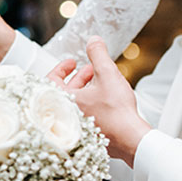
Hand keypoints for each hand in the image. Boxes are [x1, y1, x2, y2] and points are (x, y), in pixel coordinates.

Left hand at [52, 38, 149, 165]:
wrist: (130, 138)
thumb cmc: (117, 112)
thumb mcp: (107, 74)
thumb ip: (98, 54)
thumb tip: (93, 41)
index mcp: (64, 101)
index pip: (51, 81)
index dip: (61, 68)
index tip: (71, 63)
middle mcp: (66, 116)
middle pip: (65, 91)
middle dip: (79, 77)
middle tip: (90, 69)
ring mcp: (76, 127)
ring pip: (76, 103)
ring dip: (86, 89)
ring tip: (100, 81)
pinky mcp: (87, 135)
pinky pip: (84, 115)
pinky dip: (90, 103)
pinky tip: (105, 99)